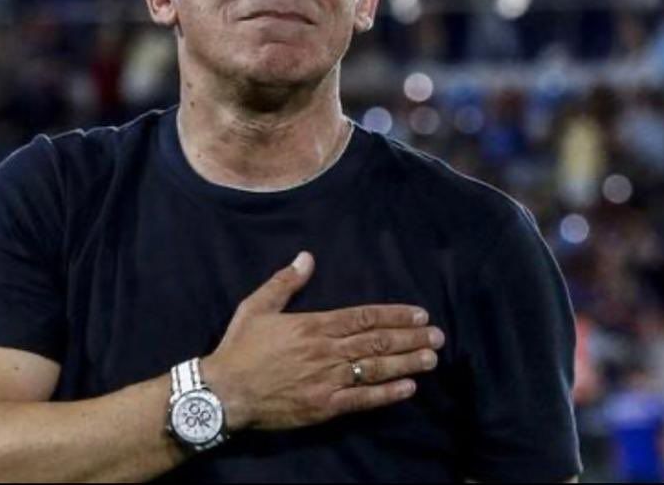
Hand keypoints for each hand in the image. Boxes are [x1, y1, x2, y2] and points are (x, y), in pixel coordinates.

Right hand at [202, 251, 443, 431]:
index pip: (363, 317)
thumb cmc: (240, 347)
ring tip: (432, 358)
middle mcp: (326, 351)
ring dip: (407, 363)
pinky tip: (408, 388)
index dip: (393, 315)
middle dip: (410, 338)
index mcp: (313, 325)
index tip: (418, 314)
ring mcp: (328, 380)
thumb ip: (284, 283)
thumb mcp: (257, 307)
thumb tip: (307, 257)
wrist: (225, 392)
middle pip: (376, 342)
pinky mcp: (325, 406)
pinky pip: (363, 400)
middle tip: (438, 336)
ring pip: (375, 369)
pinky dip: (387, 394)